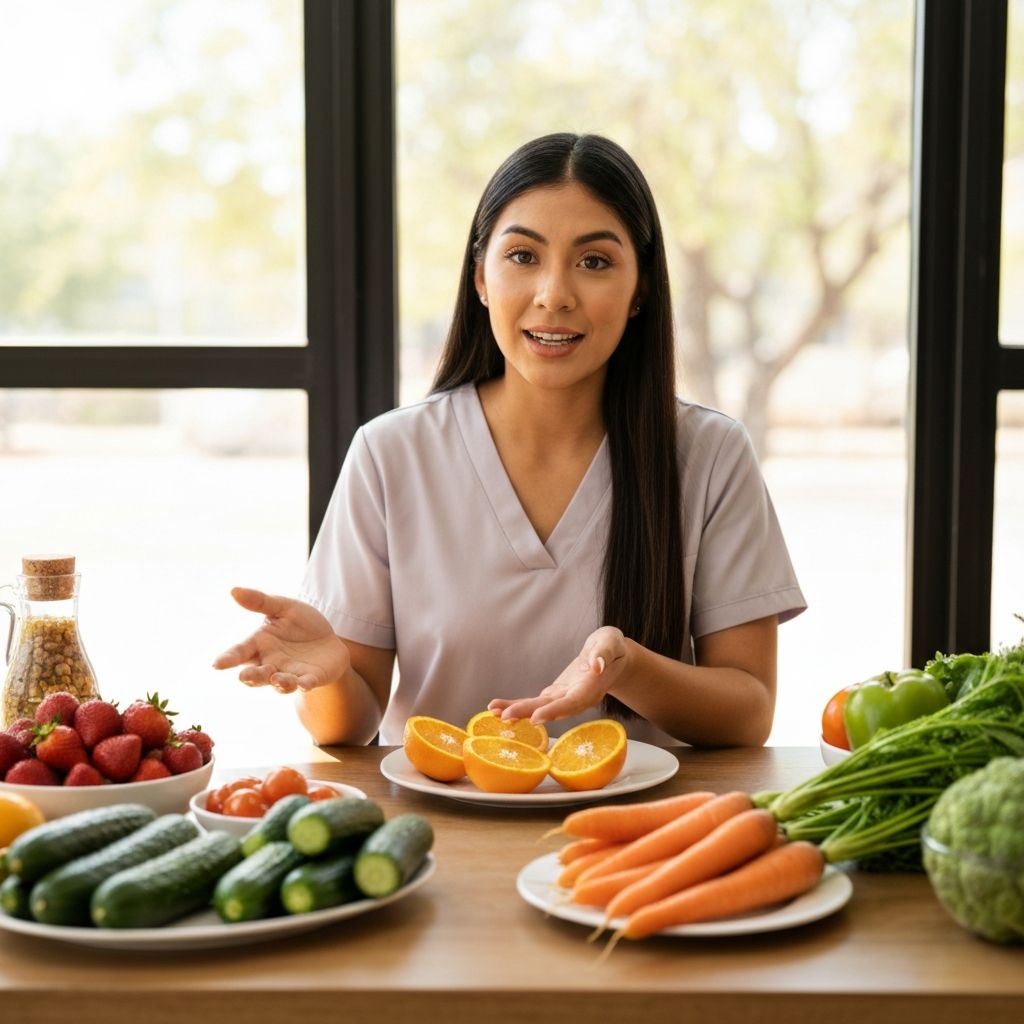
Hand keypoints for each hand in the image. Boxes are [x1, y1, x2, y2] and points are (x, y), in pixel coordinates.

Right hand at [212, 587, 350, 694]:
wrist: (330, 637)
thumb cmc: (301, 623)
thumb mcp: (284, 607)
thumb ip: (261, 602)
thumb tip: (234, 590)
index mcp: (260, 644)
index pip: (240, 652)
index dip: (228, 659)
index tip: (217, 664)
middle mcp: (271, 663)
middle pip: (256, 675)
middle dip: (252, 676)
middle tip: (247, 675)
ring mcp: (290, 674)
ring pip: (279, 684)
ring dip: (278, 683)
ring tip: (277, 679)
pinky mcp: (310, 679)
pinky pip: (306, 684)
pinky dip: (304, 685)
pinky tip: (303, 683)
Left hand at [487, 626, 628, 723]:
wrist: (612, 657)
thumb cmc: (613, 647)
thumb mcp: (611, 643)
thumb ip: (605, 653)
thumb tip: (596, 665)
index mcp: (592, 688)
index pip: (573, 702)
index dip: (555, 711)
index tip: (537, 717)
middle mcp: (577, 699)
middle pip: (551, 709)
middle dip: (528, 713)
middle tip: (505, 716)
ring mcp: (565, 698)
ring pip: (540, 708)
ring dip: (517, 711)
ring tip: (495, 713)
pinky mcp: (555, 694)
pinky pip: (535, 702)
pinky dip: (517, 705)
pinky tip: (498, 708)